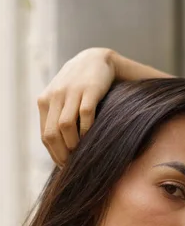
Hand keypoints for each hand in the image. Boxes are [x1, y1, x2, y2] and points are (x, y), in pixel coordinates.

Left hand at [38, 48, 116, 165]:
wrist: (96, 59)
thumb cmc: (80, 85)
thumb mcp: (62, 99)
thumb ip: (57, 118)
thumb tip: (59, 150)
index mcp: (45, 101)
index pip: (45, 136)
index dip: (55, 154)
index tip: (65, 166)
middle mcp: (55, 96)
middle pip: (52, 134)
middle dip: (62, 154)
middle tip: (74, 165)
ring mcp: (72, 92)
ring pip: (65, 126)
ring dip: (74, 144)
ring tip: (83, 153)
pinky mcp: (90, 90)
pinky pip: (85, 115)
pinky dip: (88, 130)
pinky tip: (93, 137)